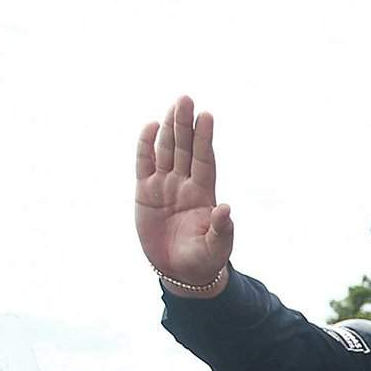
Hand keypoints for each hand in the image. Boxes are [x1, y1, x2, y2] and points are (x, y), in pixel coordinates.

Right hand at [135, 95, 232, 288]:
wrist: (180, 272)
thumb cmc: (204, 260)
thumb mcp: (216, 248)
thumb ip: (221, 229)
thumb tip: (226, 209)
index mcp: (204, 195)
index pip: (204, 160)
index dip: (204, 139)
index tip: (207, 116)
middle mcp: (185, 184)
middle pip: (184, 149)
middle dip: (185, 125)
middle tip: (186, 99)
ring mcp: (165, 186)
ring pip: (166, 151)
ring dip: (168, 129)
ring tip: (172, 106)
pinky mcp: (145, 193)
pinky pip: (144, 164)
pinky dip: (146, 146)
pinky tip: (150, 126)